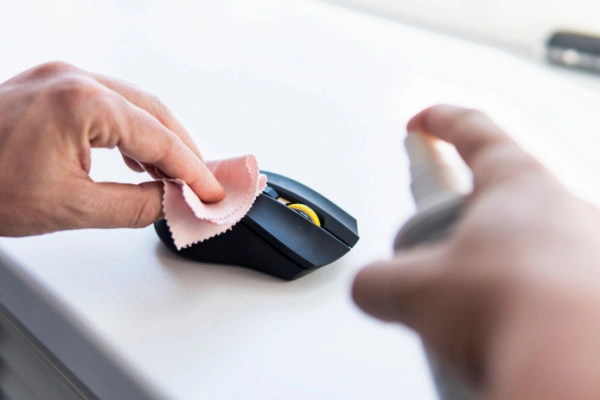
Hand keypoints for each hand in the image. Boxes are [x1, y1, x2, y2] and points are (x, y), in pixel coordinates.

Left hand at [0, 61, 224, 235]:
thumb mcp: (68, 208)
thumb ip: (131, 206)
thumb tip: (166, 203)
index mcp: (82, 103)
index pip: (159, 138)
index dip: (193, 170)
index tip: (212, 191)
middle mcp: (75, 79)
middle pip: (154, 112)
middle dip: (184, 149)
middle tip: (202, 182)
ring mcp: (62, 78)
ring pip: (134, 104)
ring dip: (160, 139)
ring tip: (177, 173)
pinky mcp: (51, 86)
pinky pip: (109, 104)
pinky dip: (132, 131)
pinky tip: (139, 155)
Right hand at [353, 105, 599, 398]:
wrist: (577, 366)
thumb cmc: (520, 310)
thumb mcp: (416, 290)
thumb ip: (377, 281)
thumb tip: (370, 288)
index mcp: (520, 185)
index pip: (474, 130)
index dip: (439, 121)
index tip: (420, 124)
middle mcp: (564, 210)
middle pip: (501, 190)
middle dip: (461, 208)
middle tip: (435, 232)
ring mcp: (588, 251)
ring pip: (525, 240)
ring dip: (489, 258)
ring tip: (464, 297)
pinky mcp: (595, 291)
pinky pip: (546, 280)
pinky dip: (516, 295)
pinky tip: (499, 324)